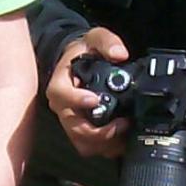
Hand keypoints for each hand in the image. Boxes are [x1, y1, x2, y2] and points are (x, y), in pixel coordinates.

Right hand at [48, 26, 130, 157]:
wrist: (78, 64)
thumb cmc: (83, 53)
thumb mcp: (94, 38)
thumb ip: (107, 42)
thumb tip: (120, 54)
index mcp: (60, 85)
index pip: (61, 95)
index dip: (76, 100)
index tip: (94, 99)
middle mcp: (62, 107)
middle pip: (74, 128)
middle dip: (99, 131)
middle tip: (122, 123)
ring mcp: (71, 122)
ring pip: (82, 142)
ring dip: (104, 143)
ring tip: (125, 134)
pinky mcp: (81, 131)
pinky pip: (90, 146)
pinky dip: (106, 147)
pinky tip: (122, 139)